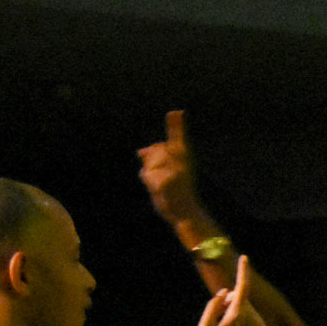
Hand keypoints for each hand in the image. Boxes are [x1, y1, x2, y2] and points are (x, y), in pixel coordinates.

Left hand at [137, 110, 205, 225]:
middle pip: (155, 149)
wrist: (186, 213)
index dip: (176, 126)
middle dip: (152, 158)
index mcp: (186, 158)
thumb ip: (156, 158)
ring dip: (150, 173)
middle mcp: (181, 163)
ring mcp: (173, 172)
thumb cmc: (178, 192)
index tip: (176, 112)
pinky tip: (158, 189)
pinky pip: (145, 174)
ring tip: (162, 185)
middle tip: (162, 175)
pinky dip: (148, 181)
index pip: (179, 139)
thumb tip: (140, 151)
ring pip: (149, 162)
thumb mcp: (171, 171)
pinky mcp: (164, 181)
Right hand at [198, 255, 269, 325]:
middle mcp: (253, 319)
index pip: (242, 288)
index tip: (245, 258)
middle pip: (241, 300)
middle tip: (220, 321)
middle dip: (231, 303)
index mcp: (237, 316)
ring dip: (238, 314)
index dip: (243, 272)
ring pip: (248, 310)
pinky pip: (254, 320)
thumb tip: (226, 292)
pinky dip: (246, 323)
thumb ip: (213, 305)